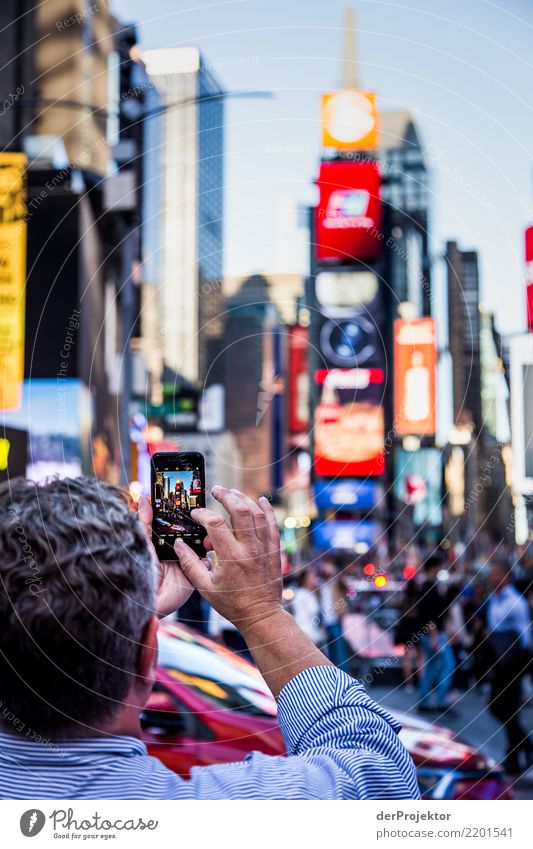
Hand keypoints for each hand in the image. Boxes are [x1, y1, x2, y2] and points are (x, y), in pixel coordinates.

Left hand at [137, 496, 208, 617]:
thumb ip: (144, 523)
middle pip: (192, 534)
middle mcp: (175, 551)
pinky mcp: (192, 575)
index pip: (177, 524)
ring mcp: (185, 563)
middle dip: (201, 527)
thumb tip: (143, 500)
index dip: (185, 515)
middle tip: (206, 520)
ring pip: (201, 548)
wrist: (144, 600)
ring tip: (208, 540)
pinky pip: (204, 566)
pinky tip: (206, 558)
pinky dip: (207, 562)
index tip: (193, 502)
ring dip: (207, 542)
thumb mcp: (142, 545)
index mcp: (162, 542)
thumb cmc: (138, 573)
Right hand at [175, 486, 281, 634]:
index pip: (215, 524)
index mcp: (230, 558)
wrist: (260, 614)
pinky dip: (267, 510)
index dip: (202, 514)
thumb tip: (179, 544)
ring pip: (257, 513)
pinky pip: (273, 524)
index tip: (195, 514)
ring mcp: (264, 548)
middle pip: (240, 511)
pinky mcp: (273, 549)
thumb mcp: (205, 587)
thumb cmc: (231, 603)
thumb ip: (190, 564)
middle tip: (216, 490)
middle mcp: (249, 549)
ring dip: (244, 499)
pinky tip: (260, 500)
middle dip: (226, 495)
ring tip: (232, 492)